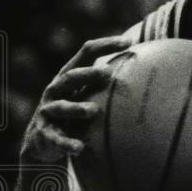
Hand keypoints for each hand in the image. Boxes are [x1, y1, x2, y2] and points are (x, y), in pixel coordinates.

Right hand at [19, 36, 129, 164]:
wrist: (42, 141)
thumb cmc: (75, 113)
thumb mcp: (87, 94)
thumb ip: (108, 82)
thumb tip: (149, 70)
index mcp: (70, 76)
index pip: (86, 53)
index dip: (106, 45)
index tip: (129, 42)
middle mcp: (56, 90)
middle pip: (70, 77)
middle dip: (87, 74)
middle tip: (106, 73)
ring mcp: (48, 111)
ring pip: (61, 106)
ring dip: (76, 108)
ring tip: (93, 110)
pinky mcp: (44, 133)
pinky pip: (56, 139)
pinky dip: (67, 143)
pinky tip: (80, 148)